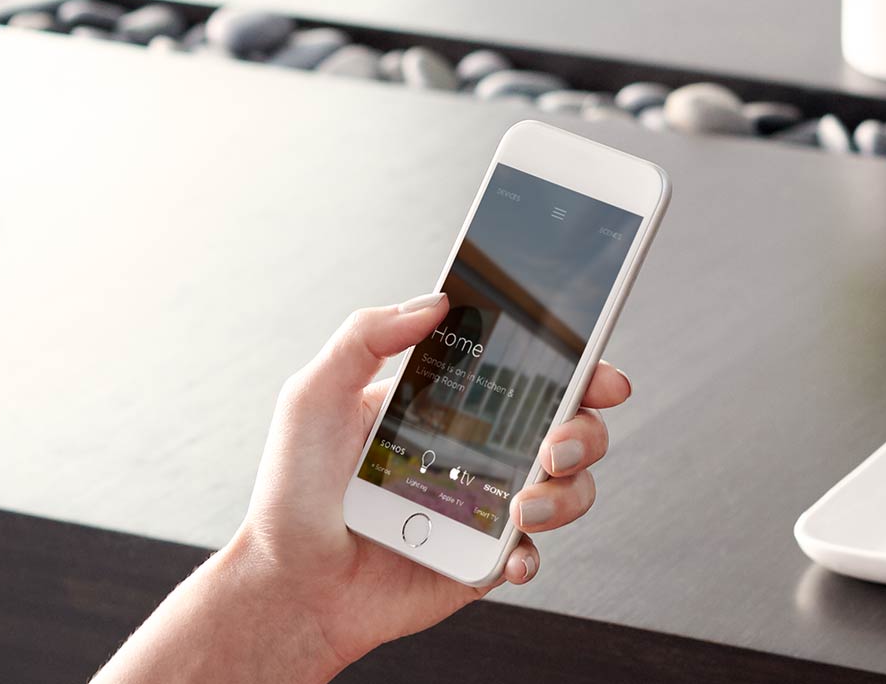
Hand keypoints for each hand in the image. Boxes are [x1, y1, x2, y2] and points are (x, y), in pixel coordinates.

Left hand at [228, 292, 631, 668]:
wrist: (291, 583)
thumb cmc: (293, 491)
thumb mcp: (314, 396)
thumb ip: (366, 337)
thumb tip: (433, 301)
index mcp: (439, 403)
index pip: (516, 370)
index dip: (567, 363)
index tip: (594, 366)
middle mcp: (470, 449)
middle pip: (564, 423)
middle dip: (585, 427)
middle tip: (559, 441)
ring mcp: (481, 505)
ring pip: (566, 487)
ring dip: (565, 492)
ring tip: (522, 506)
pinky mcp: (482, 559)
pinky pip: (533, 553)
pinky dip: (533, 553)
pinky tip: (510, 553)